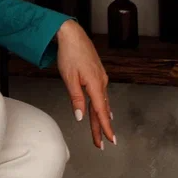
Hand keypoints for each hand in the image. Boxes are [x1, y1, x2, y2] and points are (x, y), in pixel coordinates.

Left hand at [56, 20, 115, 149]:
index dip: (104, 127)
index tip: (108, 140)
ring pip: (101, 101)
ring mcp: (100, 77)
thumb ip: (76, 98)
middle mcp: (101, 82)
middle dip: (102, 127)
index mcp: (95, 84)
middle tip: (102, 143)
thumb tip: (80, 116)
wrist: (72, 34)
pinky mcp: (97, 73)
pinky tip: (103, 108)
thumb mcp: (69, 78)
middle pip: (102, 109)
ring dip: (101, 117)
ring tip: (103, 131)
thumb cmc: (69, 53)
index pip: (101, 111)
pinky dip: (101, 104)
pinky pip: (100, 93)